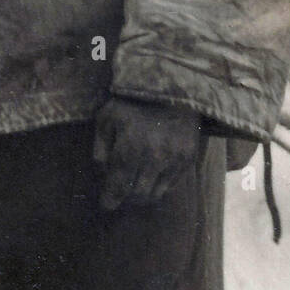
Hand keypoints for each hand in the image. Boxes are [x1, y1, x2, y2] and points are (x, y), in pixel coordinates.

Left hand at [93, 96, 201, 211]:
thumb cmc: (132, 101)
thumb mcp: (107, 117)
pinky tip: (151, 176)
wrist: (170, 85)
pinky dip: (159, 186)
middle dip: (125, 198)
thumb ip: (101, 148)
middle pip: (137, 194)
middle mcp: (154, 157)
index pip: (118, 186)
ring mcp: (174, 159)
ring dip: (142, 195)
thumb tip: (102, 174)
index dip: (110, 200)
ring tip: (135, 188)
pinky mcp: (188, 158)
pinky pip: (171, 185)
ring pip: (155, 194)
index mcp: (131, 146)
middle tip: (120, 194)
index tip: (106, 205)